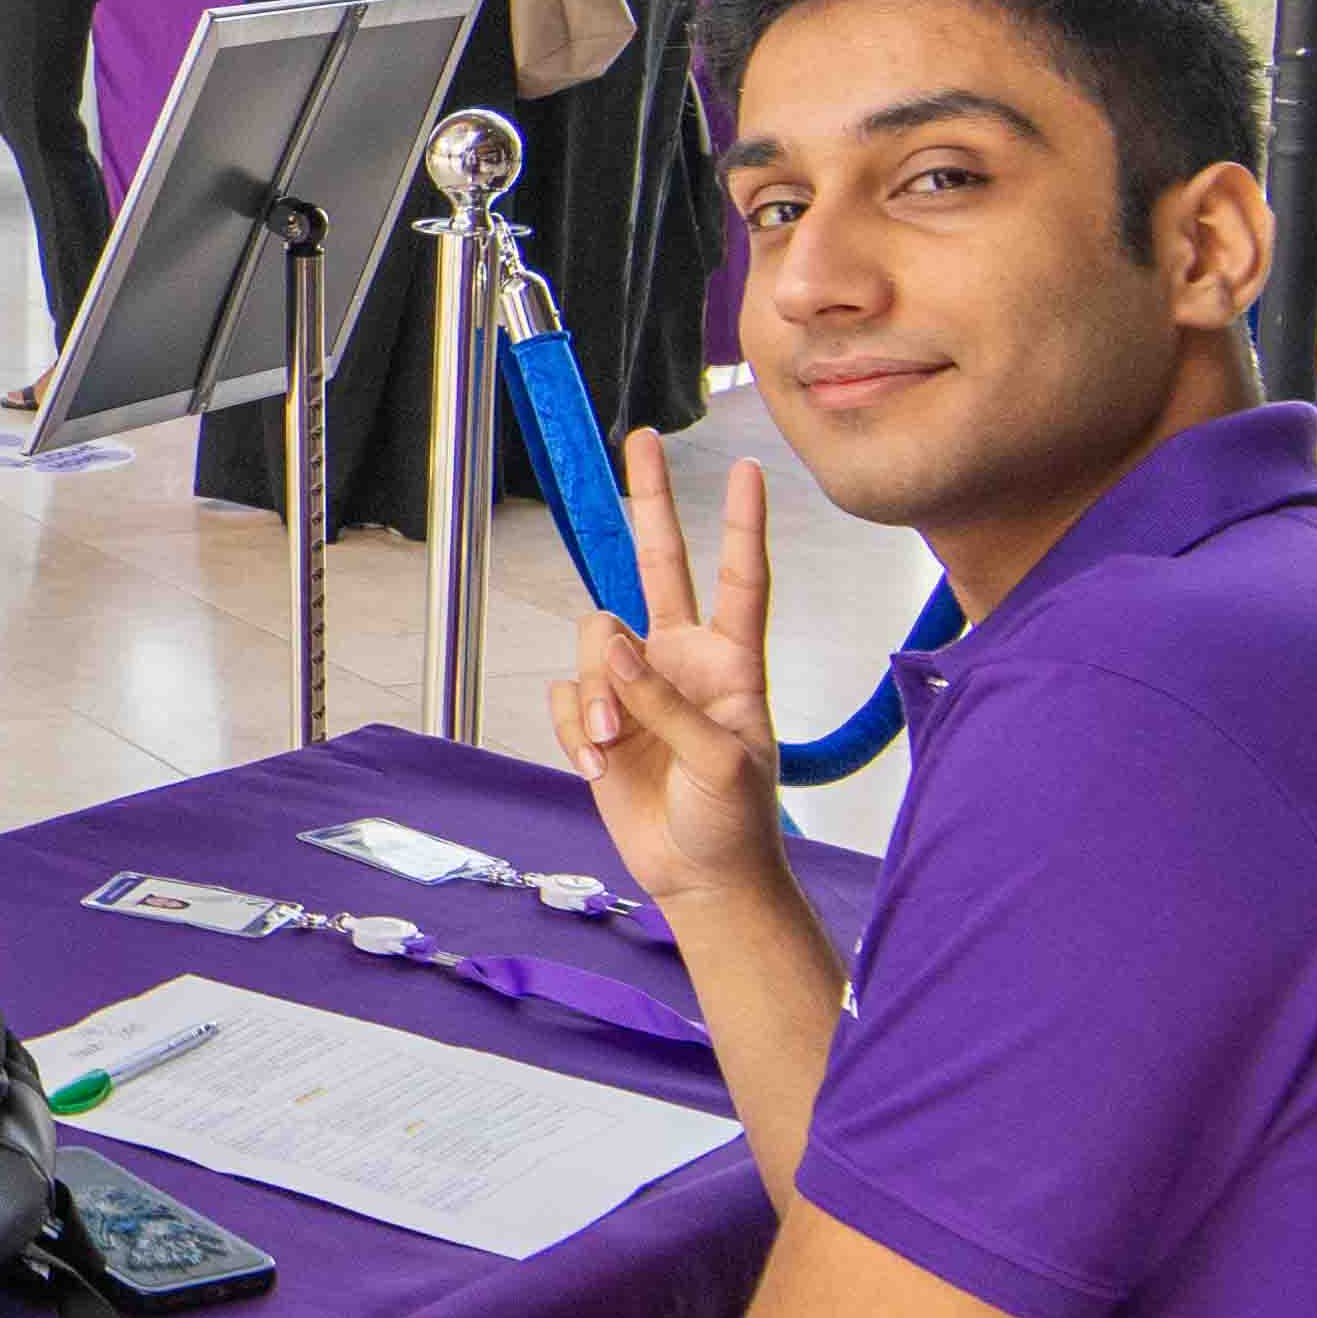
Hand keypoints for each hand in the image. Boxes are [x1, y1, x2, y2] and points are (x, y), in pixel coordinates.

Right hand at [554, 437, 789, 913]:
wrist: (699, 876)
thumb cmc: (734, 820)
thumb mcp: (719, 761)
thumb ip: (664, 701)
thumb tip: (613, 644)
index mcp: (731, 662)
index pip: (739, 580)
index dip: (743, 525)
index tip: (748, 470)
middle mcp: (681, 658)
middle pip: (660, 563)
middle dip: (649, 502)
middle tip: (641, 441)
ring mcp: (637, 686)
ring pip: (595, 641)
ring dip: (595, 692)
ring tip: (610, 744)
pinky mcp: (598, 718)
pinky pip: (567, 695)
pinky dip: (575, 729)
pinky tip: (597, 765)